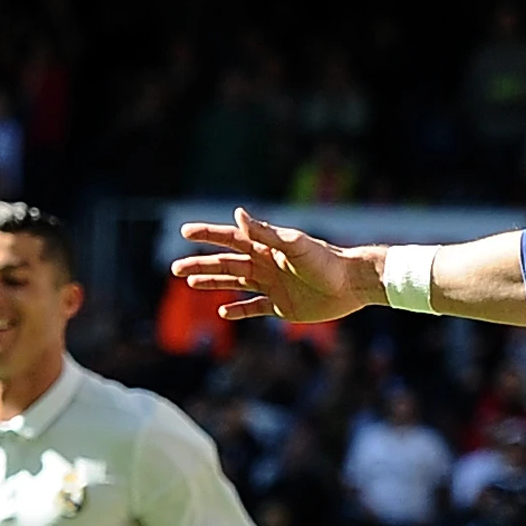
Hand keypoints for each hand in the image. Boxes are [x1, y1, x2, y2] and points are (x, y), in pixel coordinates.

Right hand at [171, 209, 379, 323]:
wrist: (350, 284)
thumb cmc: (326, 260)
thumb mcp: (294, 245)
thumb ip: (265, 232)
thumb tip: (237, 214)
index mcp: (266, 247)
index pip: (231, 238)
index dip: (208, 234)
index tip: (185, 232)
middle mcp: (266, 264)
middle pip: (226, 263)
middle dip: (200, 265)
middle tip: (175, 269)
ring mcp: (272, 286)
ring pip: (234, 283)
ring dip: (212, 283)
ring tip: (189, 283)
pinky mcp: (281, 306)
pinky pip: (254, 308)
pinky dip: (238, 311)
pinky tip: (222, 311)